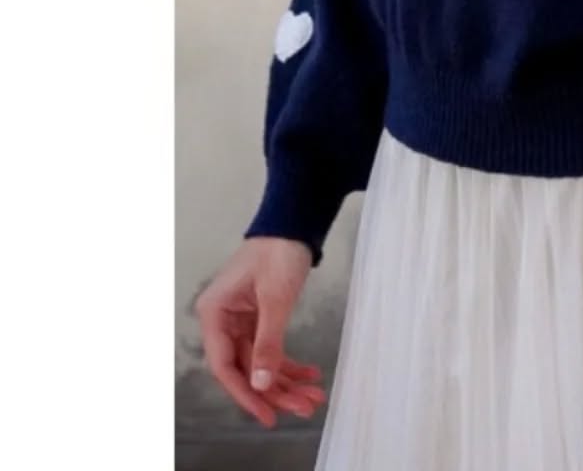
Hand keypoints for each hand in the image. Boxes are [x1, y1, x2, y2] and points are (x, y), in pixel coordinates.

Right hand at [194, 236, 325, 428]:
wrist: (293, 221)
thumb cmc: (279, 251)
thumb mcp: (275, 299)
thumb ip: (267, 344)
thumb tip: (261, 384)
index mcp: (215, 314)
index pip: (225, 366)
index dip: (246, 394)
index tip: (269, 414)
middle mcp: (223, 321)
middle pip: (246, 367)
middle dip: (276, 390)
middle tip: (305, 407)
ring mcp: (240, 321)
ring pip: (260, 362)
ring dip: (286, 380)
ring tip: (314, 396)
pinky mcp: (258, 317)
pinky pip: (270, 348)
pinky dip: (290, 362)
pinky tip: (310, 374)